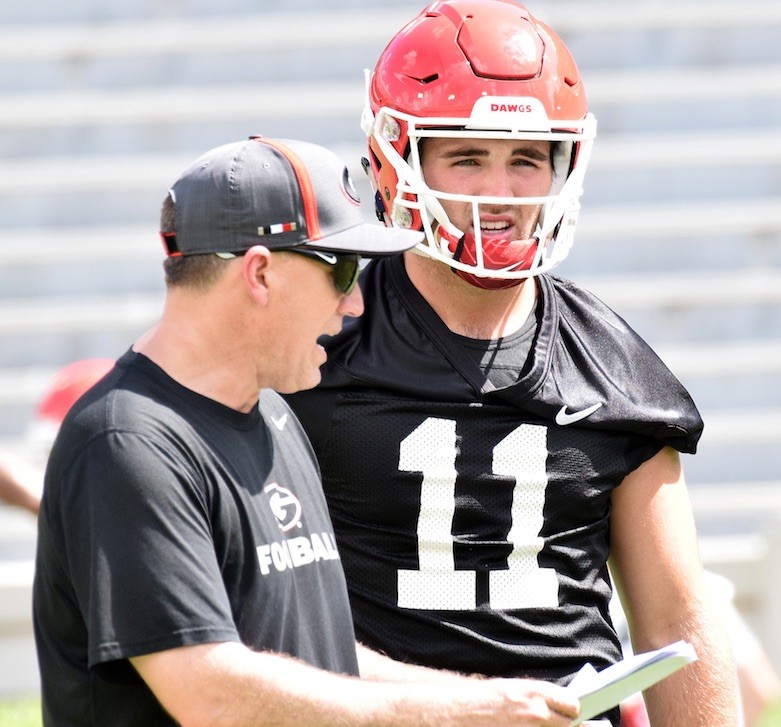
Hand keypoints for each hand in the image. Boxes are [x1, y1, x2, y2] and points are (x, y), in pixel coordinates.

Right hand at [439, 677, 579, 725]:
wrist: (461, 711)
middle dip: (570, 726)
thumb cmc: (486, 699)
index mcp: (535, 692)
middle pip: (571, 726)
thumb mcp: (514, 690)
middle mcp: (536, 711)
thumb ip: (538, 698)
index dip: (574, 711)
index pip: (573, 704)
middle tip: (568, 725)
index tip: (575, 714)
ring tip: (546, 726)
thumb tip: (559, 709)